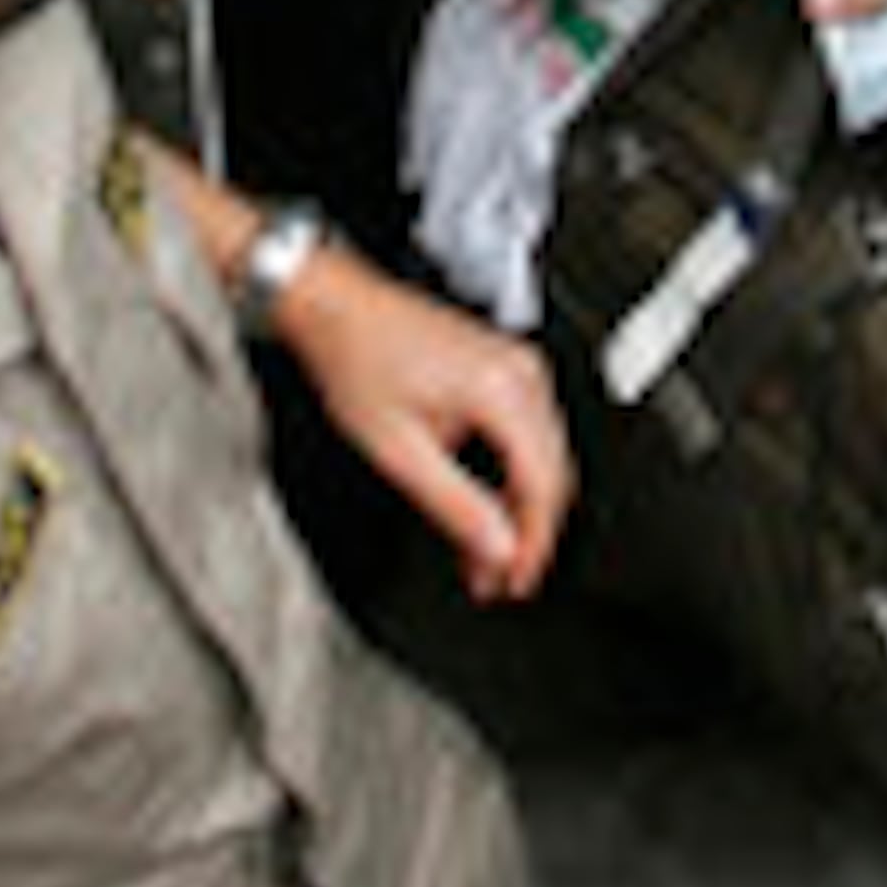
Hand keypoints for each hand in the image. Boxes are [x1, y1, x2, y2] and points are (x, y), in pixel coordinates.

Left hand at [288, 245, 574, 603]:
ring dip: (518, 510)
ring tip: (484, 555)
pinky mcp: (502, 367)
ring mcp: (515, 365)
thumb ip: (455, 505)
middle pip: (552, 473)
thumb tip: (498, 549)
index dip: (533, 545)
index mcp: (501, 390)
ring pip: (543, 457)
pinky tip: (484, 508)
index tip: (514, 581)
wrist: (335, 305)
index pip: (543, 486)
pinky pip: (526, 433)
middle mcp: (519, 373)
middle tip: (498, 579)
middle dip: (527, 534)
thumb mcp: (398, 449)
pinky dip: (510, 477)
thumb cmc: (356, 357)